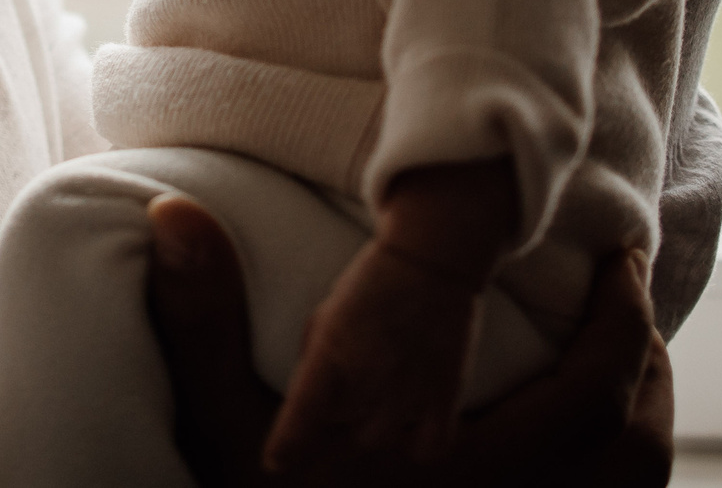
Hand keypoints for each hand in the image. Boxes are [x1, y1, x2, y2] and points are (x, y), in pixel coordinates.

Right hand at [148, 196, 672, 486]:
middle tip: (631, 295)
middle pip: (632, 449)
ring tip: (629, 359)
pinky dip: (619, 477)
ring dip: (643, 421)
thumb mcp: (216, 431)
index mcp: (451, 479)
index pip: (589, 394)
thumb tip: (173, 213)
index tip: (623, 255)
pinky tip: (593, 445)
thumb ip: (204, 325)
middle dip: (647, 364)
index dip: (622, 321)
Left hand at [264, 240, 481, 471]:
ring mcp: (410, 388)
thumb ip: (312, 366)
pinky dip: (415, 445)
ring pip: (376, 438)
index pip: (304, 410)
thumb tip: (309, 412)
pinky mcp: (446, 393)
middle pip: (337, 427)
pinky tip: (408, 424)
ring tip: (378, 388)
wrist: (430, 258)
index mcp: (331, 349)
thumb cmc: (370, 287)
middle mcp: (371, 374)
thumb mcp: (325, 317)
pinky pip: (428, 447)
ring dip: (368, 424)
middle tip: (349, 377)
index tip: (275, 462)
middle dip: (334, 412)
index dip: (287, 442)